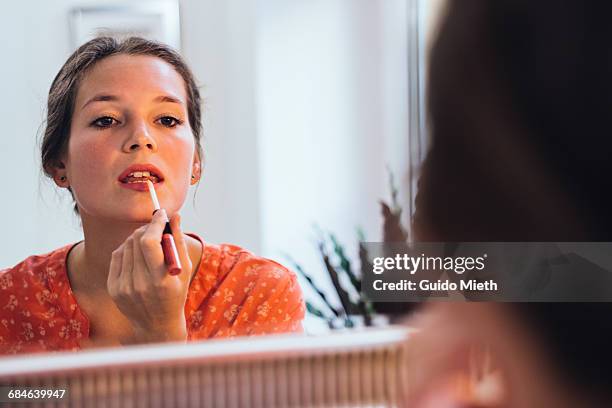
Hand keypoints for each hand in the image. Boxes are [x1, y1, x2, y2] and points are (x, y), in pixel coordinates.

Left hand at [107, 209, 192, 343]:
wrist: (157, 325)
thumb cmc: (176, 293)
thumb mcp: (184, 269)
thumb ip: (178, 241)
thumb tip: (174, 216)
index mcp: (160, 281)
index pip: (149, 243)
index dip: (154, 224)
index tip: (161, 214)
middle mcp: (139, 284)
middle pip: (136, 241)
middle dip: (147, 228)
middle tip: (157, 226)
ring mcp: (124, 287)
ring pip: (126, 246)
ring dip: (138, 238)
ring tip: (150, 243)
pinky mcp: (113, 288)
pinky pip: (117, 256)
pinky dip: (128, 249)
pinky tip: (138, 254)